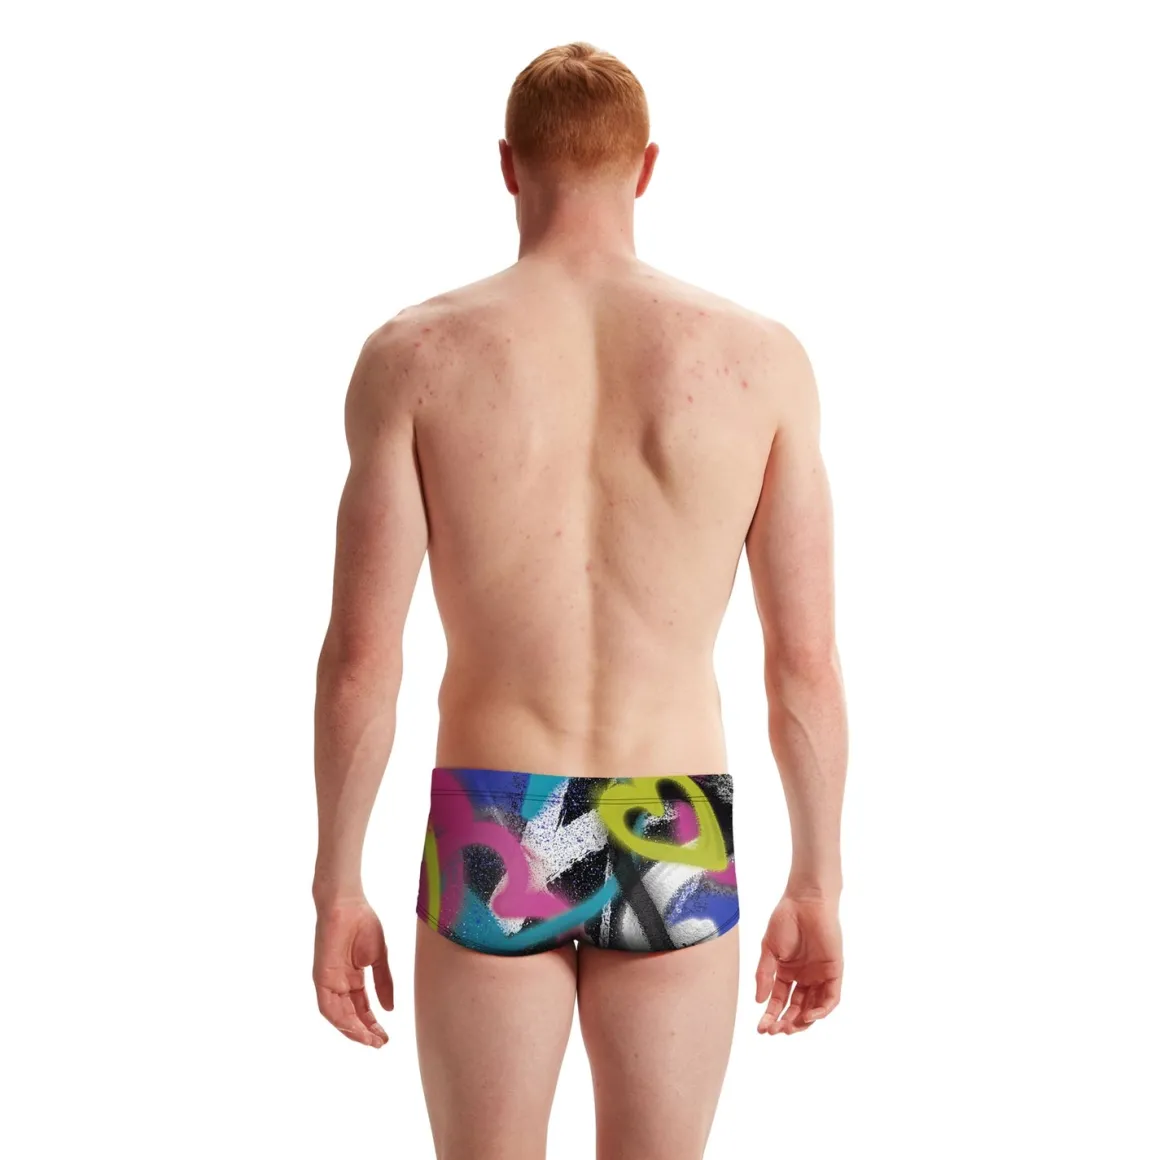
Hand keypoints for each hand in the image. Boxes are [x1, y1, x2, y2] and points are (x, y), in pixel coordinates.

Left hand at [313, 898, 393, 1047]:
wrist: (348, 904)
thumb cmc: (363, 923)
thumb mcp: (379, 958)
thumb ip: (383, 983)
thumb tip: (390, 1009)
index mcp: (352, 978)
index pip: (361, 1008)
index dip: (373, 1024)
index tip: (386, 1037)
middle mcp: (338, 984)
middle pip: (350, 1016)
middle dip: (365, 1032)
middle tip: (380, 1043)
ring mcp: (329, 982)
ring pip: (338, 1016)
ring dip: (353, 1031)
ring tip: (371, 1040)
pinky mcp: (321, 977)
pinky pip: (327, 1007)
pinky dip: (341, 1020)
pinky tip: (355, 1028)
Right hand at [755, 893, 842, 1034]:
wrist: (805, 901)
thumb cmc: (785, 920)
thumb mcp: (768, 949)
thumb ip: (764, 975)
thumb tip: (759, 1001)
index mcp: (787, 972)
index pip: (779, 1001)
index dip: (770, 1015)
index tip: (761, 1029)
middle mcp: (804, 977)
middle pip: (796, 1008)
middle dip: (785, 1022)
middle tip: (774, 1031)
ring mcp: (819, 976)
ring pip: (813, 1008)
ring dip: (802, 1021)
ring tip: (789, 1028)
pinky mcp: (834, 972)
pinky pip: (831, 998)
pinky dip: (821, 1010)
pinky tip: (808, 1016)